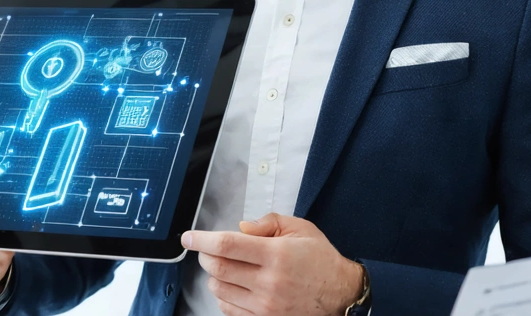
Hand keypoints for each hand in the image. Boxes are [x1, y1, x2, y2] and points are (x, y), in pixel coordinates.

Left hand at [181, 213, 364, 315]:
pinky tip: (233, 285)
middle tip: (207, 248)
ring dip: (213, 275)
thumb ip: (267, 223)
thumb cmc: (320, 259)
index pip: (227, 246)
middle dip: (205, 255)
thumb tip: (239, 228)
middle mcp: (269, 282)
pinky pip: (229, 310)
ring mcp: (266, 306)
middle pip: (217, 268)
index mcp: (276, 255)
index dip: (202, 240)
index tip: (189, 237)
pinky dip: (223, 296)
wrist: (341, 294)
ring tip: (224, 266)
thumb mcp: (300, 228)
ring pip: (219, 290)